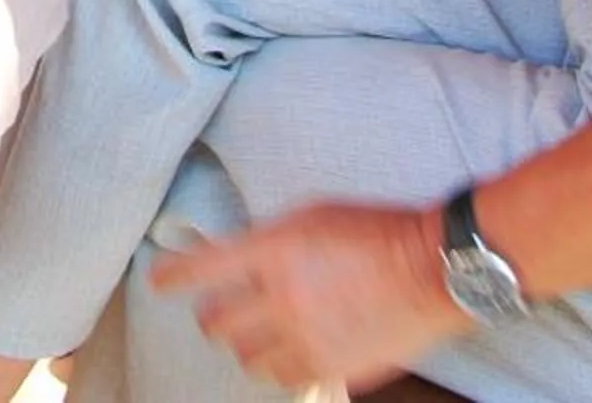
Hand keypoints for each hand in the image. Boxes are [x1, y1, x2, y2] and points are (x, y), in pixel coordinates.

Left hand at [153, 202, 468, 392]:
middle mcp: (283, 297)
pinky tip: (290, 351)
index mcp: (275, 250)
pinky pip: (285, 377)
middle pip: (217, 323)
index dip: (174, 275)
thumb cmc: (377, 231)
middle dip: (213, 315)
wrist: (432, 269)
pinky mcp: (333, 366)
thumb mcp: (313, 214)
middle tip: (219, 311)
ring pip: (246, 357)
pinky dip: (280, 365)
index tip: (159, 281)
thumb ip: (268, 239)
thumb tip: (237, 258)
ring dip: (246, 344)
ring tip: (258, 334)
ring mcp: (307, 337)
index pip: (203, 268)